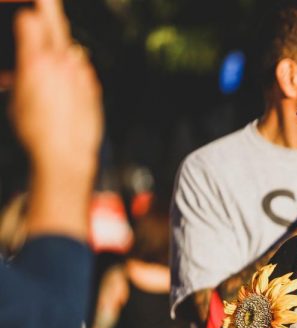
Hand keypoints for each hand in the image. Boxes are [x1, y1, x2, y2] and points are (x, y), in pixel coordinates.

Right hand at [9, 0, 101, 180]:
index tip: (26, 10)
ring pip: (69, 44)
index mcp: (37, 61)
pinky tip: (62, 79)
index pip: (32, 18)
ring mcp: (80, 72)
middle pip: (55, 20)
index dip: (30, 10)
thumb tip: (24, 58)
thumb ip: (21, 70)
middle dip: (48, 5)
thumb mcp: (16, 97)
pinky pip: (80, 67)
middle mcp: (62, 62)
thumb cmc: (37, 132)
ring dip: (58, 41)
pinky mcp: (92, 85)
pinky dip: (71, 66)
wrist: (67, 155)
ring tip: (49, 46)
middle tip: (44, 0)